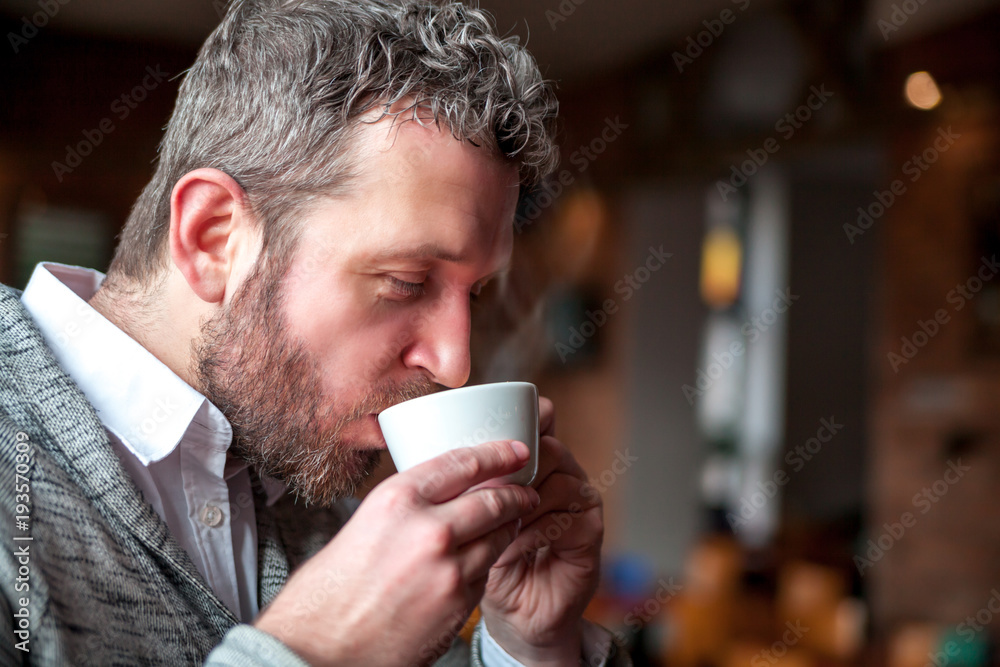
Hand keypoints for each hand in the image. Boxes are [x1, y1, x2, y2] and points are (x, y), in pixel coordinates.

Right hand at [254, 439, 540, 666]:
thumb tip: (444, 491)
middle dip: (516, 494)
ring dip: (506, 530)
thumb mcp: (365, 523)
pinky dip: (485, 567)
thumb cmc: (331, 587)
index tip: (517, 450)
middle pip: (492, 500)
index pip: (463, 463)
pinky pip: (483, 575)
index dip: (497, 453)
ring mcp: (448, 570)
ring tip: (509, 525)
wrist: (320, 646)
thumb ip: (408, 506)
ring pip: (497, 539)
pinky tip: (479, 564)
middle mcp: (428, 529)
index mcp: (398, 499)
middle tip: (527, 491)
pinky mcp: (458, 605)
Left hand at [480, 397, 603, 664]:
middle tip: (482, 493)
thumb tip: (432, 449)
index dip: (523, 420)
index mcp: (533, 459)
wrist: (514, 612)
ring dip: (520, 504)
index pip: (537, 421)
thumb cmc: (484, 559)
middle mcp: (562, 471)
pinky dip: (531, 534)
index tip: (488, 438)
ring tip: (490, 528)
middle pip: (547, 447)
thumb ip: (463, 482)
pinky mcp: (590, 530)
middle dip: (512, 470)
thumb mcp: (465, 515)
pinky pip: (565, 519)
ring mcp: (580, 499)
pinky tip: (507, 551)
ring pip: (558, 480)